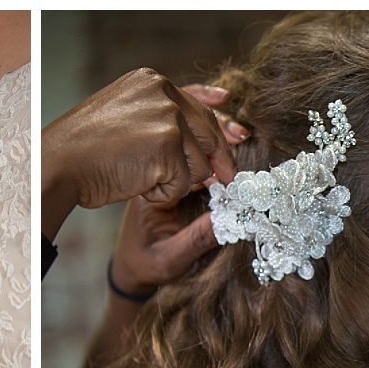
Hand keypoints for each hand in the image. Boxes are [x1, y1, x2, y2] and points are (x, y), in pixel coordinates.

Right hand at [42, 68, 238, 239]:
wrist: (58, 165)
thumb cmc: (84, 148)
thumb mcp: (125, 115)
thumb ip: (163, 113)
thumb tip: (211, 114)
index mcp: (152, 82)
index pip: (198, 104)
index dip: (221, 123)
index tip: (239, 133)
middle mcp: (164, 94)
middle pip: (208, 136)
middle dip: (214, 164)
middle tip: (221, 182)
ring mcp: (168, 118)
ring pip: (199, 165)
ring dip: (175, 183)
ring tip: (138, 177)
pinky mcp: (168, 147)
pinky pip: (183, 184)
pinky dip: (163, 195)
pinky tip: (137, 186)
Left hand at [104, 83, 249, 295]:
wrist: (127, 263)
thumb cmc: (144, 263)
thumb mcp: (169, 258)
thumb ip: (197, 240)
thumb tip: (232, 219)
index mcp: (148, 190)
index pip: (180, 165)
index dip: (210, 164)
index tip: (231, 173)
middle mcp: (150, 167)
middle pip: (182, 137)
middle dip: (215, 137)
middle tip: (241, 138)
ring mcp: (156, 159)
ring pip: (184, 128)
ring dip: (212, 125)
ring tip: (239, 131)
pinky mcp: (165, 160)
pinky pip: (183, 129)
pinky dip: (203, 118)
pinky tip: (220, 102)